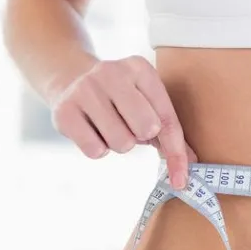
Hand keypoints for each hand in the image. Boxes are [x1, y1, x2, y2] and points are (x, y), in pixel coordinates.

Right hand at [48, 55, 196, 188]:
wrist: (69, 79)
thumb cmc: (119, 100)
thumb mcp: (147, 104)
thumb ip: (169, 134)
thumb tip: (186, 170)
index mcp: (140, 69)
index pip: (167, 119)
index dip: (176, 153)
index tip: (180, 180)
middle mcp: (112, 73)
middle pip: (146, 129)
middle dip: (140, 138)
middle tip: (128, 126)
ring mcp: (85, 89)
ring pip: (121, 143)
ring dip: (118, 144)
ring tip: (108, 126)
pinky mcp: (64, 111)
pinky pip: (95, 151)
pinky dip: (98, 149)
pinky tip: (91, 130)